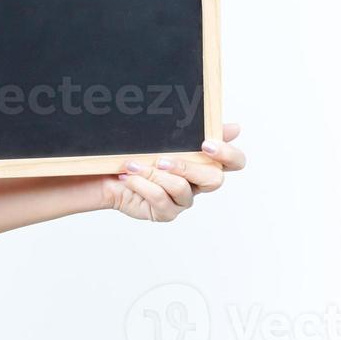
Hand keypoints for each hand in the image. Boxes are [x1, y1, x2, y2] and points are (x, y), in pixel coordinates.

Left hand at [101, 122, 245, 221]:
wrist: (104, 172)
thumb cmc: (135, 152)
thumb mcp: (160, 136)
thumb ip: (194, 131)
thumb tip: (236, 128)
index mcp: (202, 161)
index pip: (233, 162)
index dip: (228, 155)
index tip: (205, 144)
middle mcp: (196, 182)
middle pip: (214, 179)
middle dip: (187, 167)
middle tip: (162, 159)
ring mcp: (181, 199)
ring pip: (181, 187)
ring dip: (153, 173)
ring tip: (131, 165)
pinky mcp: (165, 212)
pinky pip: (160, 199)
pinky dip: (141, 184)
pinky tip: (128, 176)